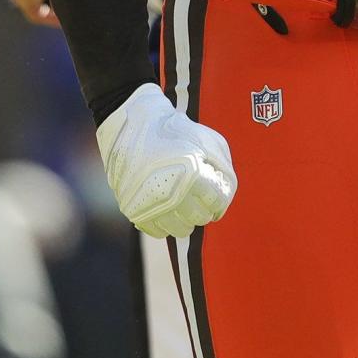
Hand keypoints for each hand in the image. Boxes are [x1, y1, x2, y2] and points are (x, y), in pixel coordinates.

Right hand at [96, 83, 236, 237]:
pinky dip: (166, 222)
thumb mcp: (210, 141)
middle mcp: (170, 193)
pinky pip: (158, 231)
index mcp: (192, 174)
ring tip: (184, 200)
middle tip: (199, 192)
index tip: (214, 187)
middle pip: (201, 218)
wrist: (133, 126)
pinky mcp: (133, 210)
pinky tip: (168, 206)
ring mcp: (149, 204)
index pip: (218, 202)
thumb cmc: (176, 132)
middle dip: (205, 206)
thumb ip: (224, 170)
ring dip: (187, 218)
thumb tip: (224, 199)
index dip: (220, 194)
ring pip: (181, 230)